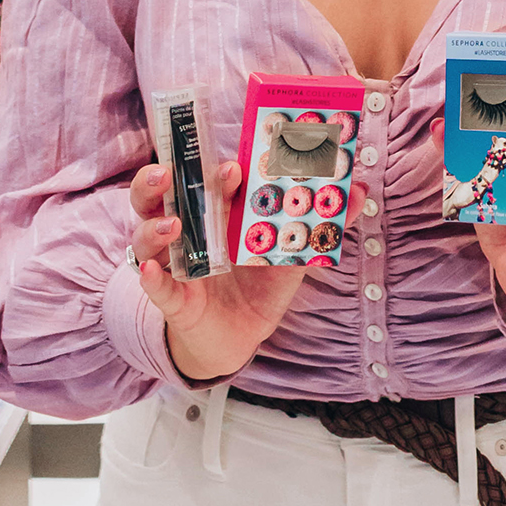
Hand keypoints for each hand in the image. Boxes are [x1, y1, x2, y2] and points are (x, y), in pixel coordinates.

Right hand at [127, 161, 304, 383]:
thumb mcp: (294, 251)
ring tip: (172, 226)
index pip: (202, 178)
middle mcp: (186, 230)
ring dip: (154, 228)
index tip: (232, 168)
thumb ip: (323, 222)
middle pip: (156, 195)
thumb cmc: (260, 283)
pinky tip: (153, 272)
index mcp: (214, 210)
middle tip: (167, 173)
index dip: (211, 169)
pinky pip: (154, 287)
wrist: (241, 337)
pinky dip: (150, 279)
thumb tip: (360, 190)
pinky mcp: (171, 298)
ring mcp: (174, 262)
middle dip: (157, 180)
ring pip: (145, 236)